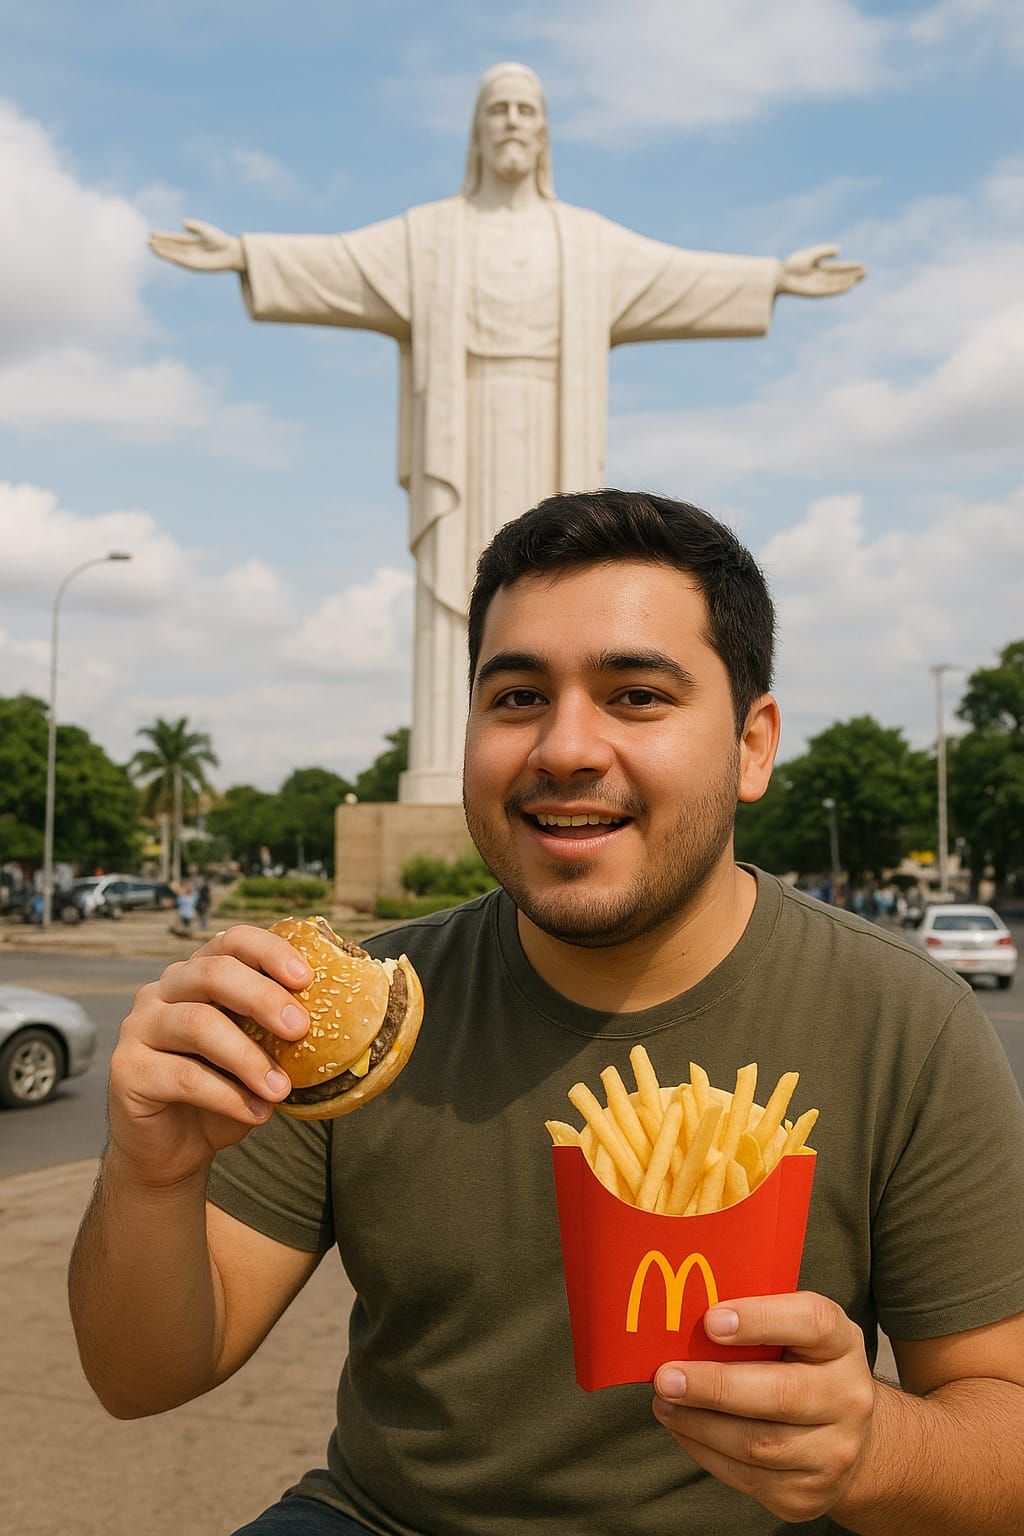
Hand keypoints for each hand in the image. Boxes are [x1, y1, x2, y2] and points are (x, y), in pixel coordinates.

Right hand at [106, 925, 311, 1189]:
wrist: (172, 1148)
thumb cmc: (223, 1092)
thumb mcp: (258, 1056)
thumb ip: (280, 1035)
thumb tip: (341, 1023)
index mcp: (197, 975)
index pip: (231, 941)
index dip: (269, 952)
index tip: (306, 978)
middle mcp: (163, 991)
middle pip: (213, 973)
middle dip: (263, 997)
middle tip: (301, 1029)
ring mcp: (140, 1027)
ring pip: (198, 1024)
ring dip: (248, 1057)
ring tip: (282, 1089)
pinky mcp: (127, 1069)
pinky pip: (183, 1075)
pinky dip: (227, 1096)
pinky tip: (257, 1114)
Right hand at [148, 219, 244, 271]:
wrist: (231, 252)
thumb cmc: (221, 240)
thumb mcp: (206, 230)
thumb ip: (195, 227)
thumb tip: (183, 222)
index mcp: (191, 241)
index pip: (174, 239)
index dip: (163, 236)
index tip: (152, 234)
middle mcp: (189, 251)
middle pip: (171, 247)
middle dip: (159, 244)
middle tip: (147, 240)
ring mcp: (191, 258)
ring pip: (172, 254)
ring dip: (161, 251)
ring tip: (151, 246)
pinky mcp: (194, 265)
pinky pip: (179, 260)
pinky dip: (170, 256)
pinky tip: (162, 252)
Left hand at [652, 1292, 875, 1523]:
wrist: (847, 1438)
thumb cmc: (804, 1368)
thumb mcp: (795, 1333)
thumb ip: (754, 1321)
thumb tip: (685, 1318)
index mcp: (842, 1343)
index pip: (812, 1322)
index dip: (761, 1319)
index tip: (711, 1320)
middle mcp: (849, 1398)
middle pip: (781, 1393)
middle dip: (715, 1385)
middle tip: (667, 1377)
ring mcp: (834, 1452)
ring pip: (757, 1443)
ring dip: (699, 1423)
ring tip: (664, 1402)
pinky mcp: (808, 1494)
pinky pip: (747, 1477)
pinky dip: (705, 1451)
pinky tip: (683, 1428)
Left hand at [778, 243, 865, 296]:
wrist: (779, 276)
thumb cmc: (791, 265)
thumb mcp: (811, 255)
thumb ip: (824, 251)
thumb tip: (839, 250)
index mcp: (820, 270)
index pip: (838, 269)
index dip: (850, 268)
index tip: (862, 266)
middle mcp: (821, 279)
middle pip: (841, 277)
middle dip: (854, 274)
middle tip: (867, 272)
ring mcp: (819, 287)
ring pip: (839, 284)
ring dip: (851, 280)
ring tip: (862, 277)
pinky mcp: (817, 293)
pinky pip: (832, 290)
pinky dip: (842, 287)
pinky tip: (851, 284)